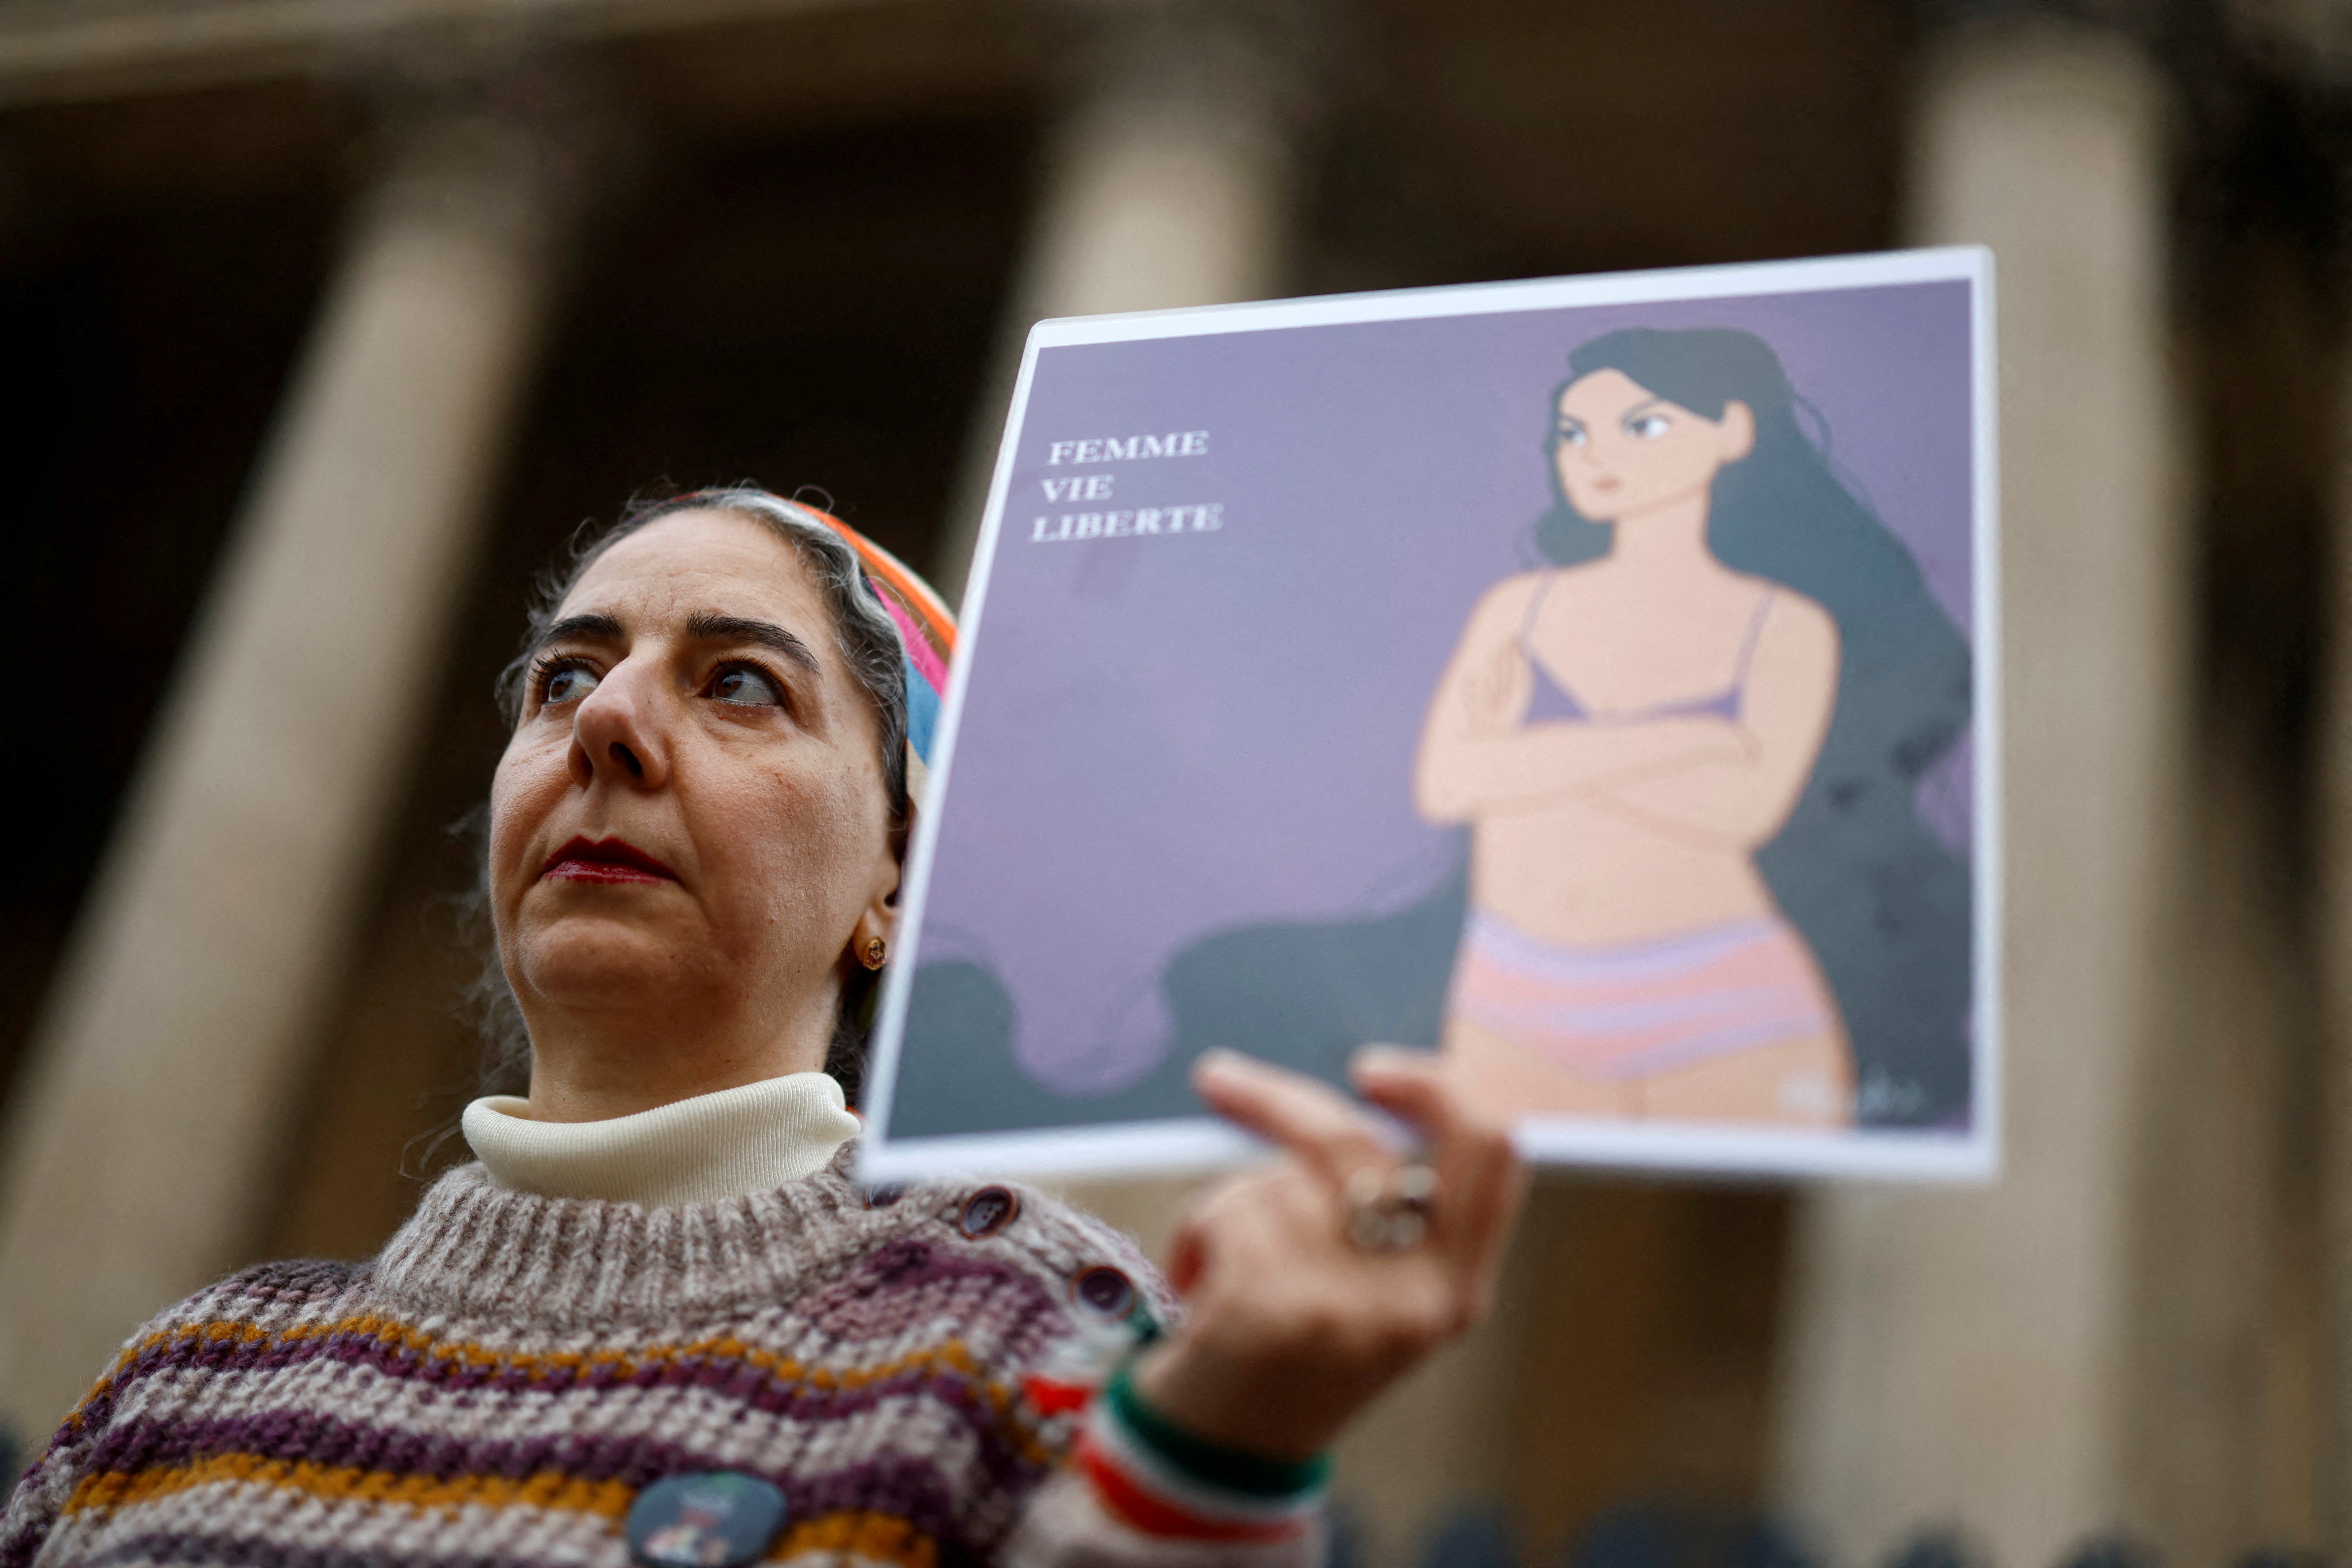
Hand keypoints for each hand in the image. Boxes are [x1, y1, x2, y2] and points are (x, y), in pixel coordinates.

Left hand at [1131, 1046, 1527, 1461]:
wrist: (1225, 1456)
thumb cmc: (1293, 1353)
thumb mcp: (1375, 1294)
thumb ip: (1390, 1213)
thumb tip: (1351, 1100)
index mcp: (1456, 1288)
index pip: (1492, 1153)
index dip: (1439, 1088)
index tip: (1372, 1069)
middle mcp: (1415, 1298)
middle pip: (1353, 1140)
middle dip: (1275, 1099)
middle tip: (1218, 1078)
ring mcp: (1346, 1304)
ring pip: (1274, 1177)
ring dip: (1230, 1201)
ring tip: (1221, 1261)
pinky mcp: (1272, 1308)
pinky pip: (1226, 1211)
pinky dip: (1194, 1233)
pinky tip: (1198, 1286)